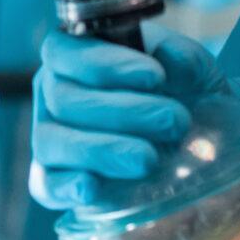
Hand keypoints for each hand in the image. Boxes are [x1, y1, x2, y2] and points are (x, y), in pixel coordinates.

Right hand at [30, 28, 224, 210]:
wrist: (191, 141)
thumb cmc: (181, 94)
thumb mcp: (191, 71)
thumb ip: (183, 59)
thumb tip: (172, 60)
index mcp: (73, 55)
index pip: (65, 52)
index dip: (105, 64)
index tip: (155, 77)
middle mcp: (53, 94)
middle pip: (65, 100)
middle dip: (123, 111)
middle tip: (174, 121)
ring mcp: (51, 139)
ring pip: (54, 141)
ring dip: (102, 149)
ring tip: (149, 158)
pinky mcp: (54, 182)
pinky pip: (47, 185)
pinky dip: (66, 186)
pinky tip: (93, 187)